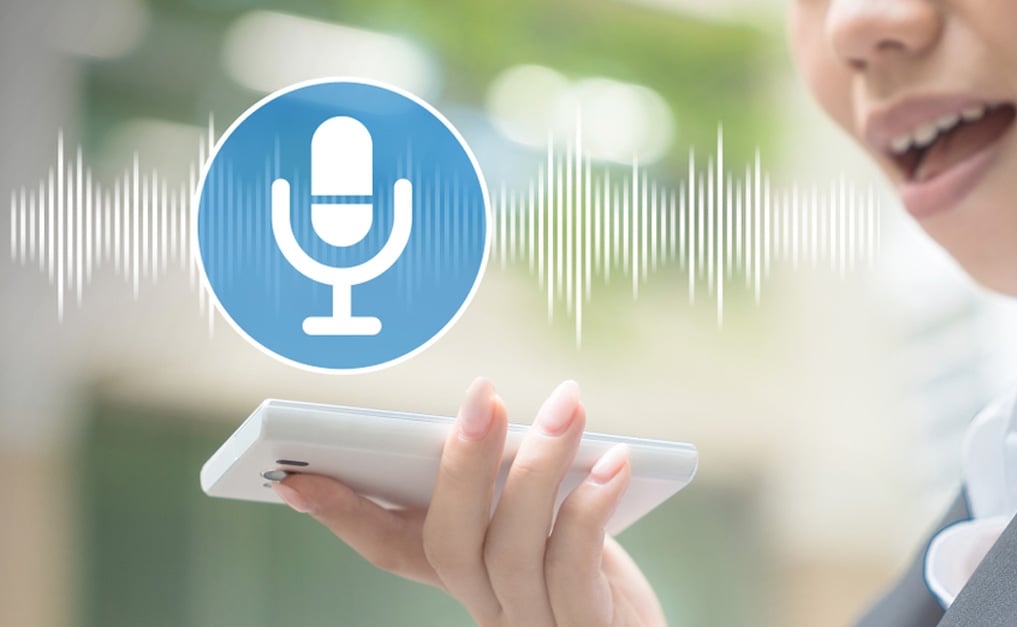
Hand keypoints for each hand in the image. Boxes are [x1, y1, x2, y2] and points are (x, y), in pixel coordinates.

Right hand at [271, 378, 667, 626]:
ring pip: (513, 549)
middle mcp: (487, 605)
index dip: (341, 514)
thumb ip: (511, 485)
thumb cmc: (594, 563)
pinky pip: (575, 566)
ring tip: (568, 404)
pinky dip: (591, 507)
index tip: (294, 477)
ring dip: (541, 467)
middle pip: (450, 542)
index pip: (389, 550)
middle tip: (483, 394)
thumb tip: (491, 416)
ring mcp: (532, 622)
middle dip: (462, 464)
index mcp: (465, 576)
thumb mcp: (544, 518)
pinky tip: (614, 462)